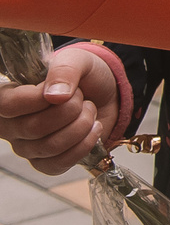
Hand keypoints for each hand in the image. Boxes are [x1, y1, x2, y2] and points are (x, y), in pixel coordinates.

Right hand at [0, 46, 116, 173]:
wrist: (105, 95)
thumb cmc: (83, 76)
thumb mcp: (77, 60)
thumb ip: (64, 70)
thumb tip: (54, 95)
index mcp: (9, 96)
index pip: (8, 105)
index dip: (39, 98)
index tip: (65, 89)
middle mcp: (11, 125)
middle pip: (34, 127)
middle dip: (71, 109)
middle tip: (82, 98)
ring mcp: (26, 147)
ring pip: (50, 147)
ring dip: (81, 125)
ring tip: (89, 110)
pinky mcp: (45, 162)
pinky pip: (58, 164)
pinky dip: (84, 145)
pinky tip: (93, 129)